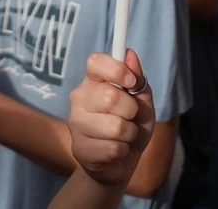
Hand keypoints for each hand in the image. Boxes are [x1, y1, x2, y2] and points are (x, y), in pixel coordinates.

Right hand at [67, 50, 156, 188]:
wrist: (121, 162)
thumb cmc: (131, 125)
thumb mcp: (142, 101)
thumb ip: (137, 79)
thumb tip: (130, 54)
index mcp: (93, 81)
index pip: (95, 62)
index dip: (116, 69)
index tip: (131, 82)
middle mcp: (79, 98)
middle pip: (110, 96)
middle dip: (131, 110)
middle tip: (130, 117)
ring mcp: (75, 123)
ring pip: (115, 126)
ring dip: (129, 134)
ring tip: (123, 136)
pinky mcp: (79, 148)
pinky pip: (113, 148)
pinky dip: (123, 151)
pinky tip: (115, 151)